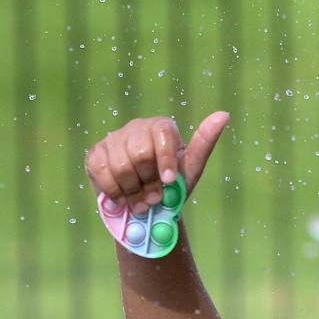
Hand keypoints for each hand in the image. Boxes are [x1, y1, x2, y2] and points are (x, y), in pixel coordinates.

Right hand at [84, 112, 229, 213]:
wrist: (146, 203)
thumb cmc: (173, 183)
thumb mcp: (192, 167)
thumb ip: (205, 142)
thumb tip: (223, 115)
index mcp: (162, 127)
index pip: (162, 136)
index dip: (165, 161)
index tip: (169, 181)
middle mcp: (136, 127)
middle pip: (140, 154)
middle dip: (149, 182)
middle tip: (155, 198)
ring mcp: (113, 139)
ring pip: (120, 166)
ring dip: (132, 191)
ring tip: (141, 202)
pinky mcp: (95, 154)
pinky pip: (101, 172)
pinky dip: (114, 191)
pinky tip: (123, 198)